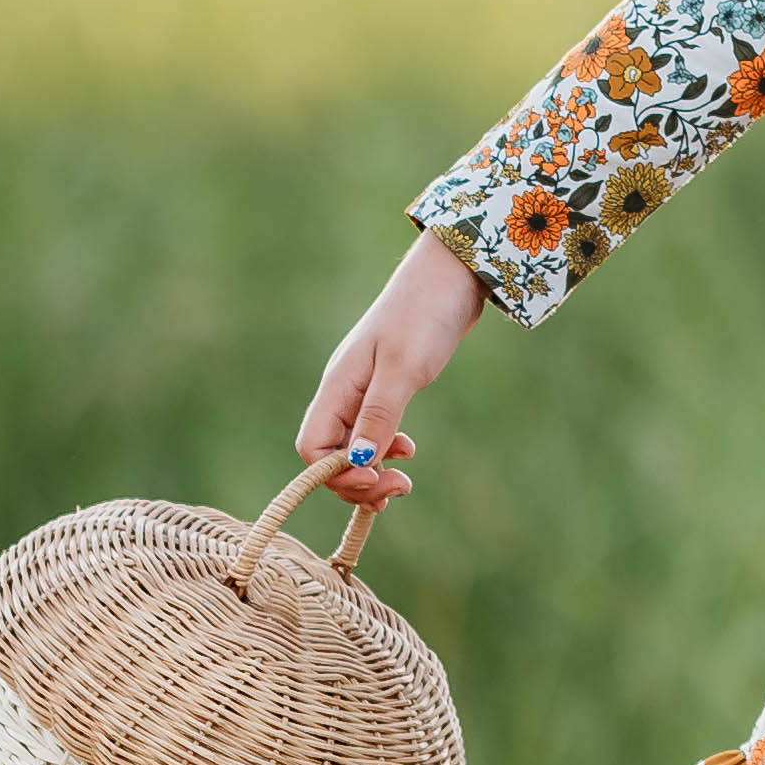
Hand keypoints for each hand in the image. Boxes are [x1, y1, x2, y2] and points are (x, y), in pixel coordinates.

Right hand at [298, 229, 487, 507]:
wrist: (451, 275)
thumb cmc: (424, 314)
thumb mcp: (403, 368)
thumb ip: (379, 414)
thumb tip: (359, 463)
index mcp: (338, 385)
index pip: (312, 447)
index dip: (337, 474)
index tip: (376, 480)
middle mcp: (344, 389)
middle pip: (331, 452)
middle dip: (357, 479)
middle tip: (398, 489)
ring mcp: (364, 387)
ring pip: (353, 444)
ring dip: (372, 469)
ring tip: (403, 481)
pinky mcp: (387, 383)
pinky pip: (373, 429)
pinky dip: (385, 448)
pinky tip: (407, 451)